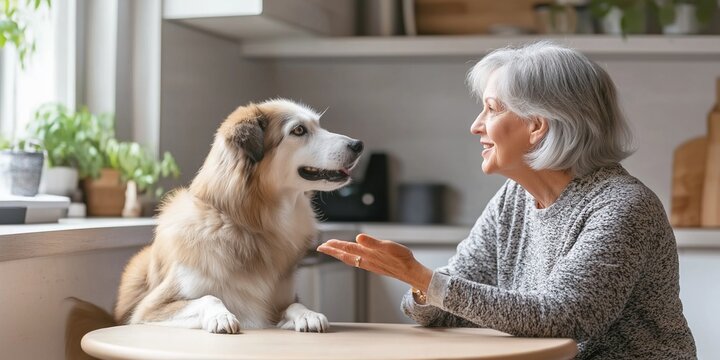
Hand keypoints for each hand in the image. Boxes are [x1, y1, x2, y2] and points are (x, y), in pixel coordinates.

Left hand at [316, 234, 432, 292]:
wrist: (411, 272)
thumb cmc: (402, 258)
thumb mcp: (389, 247)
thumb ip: (373, 243)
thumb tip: (358, 237)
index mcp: (367, 254)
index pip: (347, 248)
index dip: (335, 245)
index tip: (324, 243)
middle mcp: (366, 260)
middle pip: (345, 255)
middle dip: (333, 251)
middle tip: (320, 247)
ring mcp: (369, 264)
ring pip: (350, 259)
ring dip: (339, 254)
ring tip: (331, 250)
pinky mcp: (374, 265)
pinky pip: (357, 261)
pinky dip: (349, 257)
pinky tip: (350, 257)